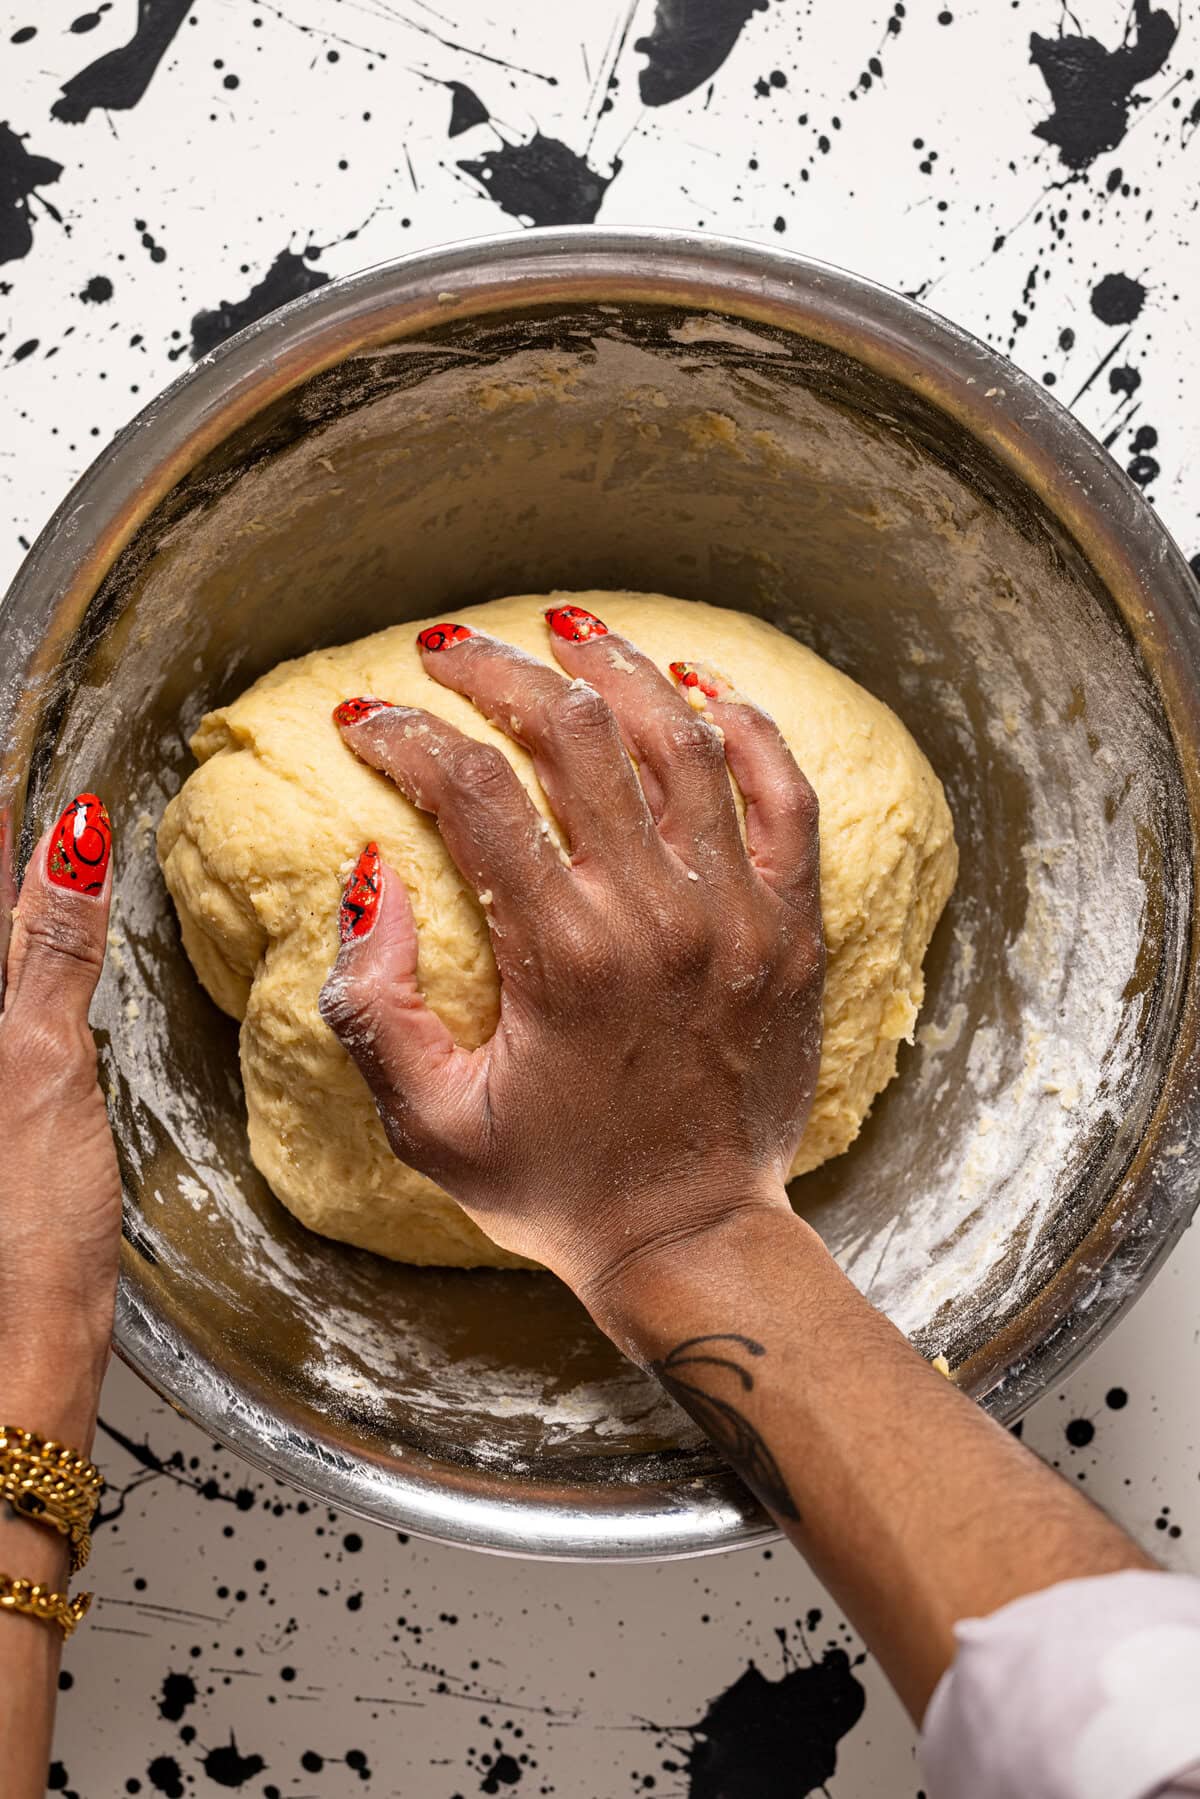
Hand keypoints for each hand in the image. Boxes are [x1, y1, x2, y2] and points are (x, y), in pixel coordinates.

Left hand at [0, 794, 119, 1445]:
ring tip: (41, 858)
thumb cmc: (19, 1231)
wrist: (11, 1352)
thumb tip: (69, 842)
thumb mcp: (41, 1067)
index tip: (17, 764)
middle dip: (5, 868)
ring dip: (14, 916)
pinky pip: (1, 1012)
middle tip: (36, 805)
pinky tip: (44, 958)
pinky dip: (25, 970)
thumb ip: (49, 949)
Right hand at [319, 605, 824, 1308]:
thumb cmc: (554, 1187)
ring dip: (616, 669)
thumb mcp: (427, 1124)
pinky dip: (746, 727)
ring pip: (681, 739)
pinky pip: (784, 793)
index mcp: (564, 955)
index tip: (365, 723)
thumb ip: (371, 1006)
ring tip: (566, 631)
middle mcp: (658, 916)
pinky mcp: (791, 928)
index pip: (473, 790)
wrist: (694, 1240)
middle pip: (573, 735)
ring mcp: (738, 915)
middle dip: (496, 672)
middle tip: (449, 651)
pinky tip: (700, 688)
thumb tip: (368, 876)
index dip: (407, 736)